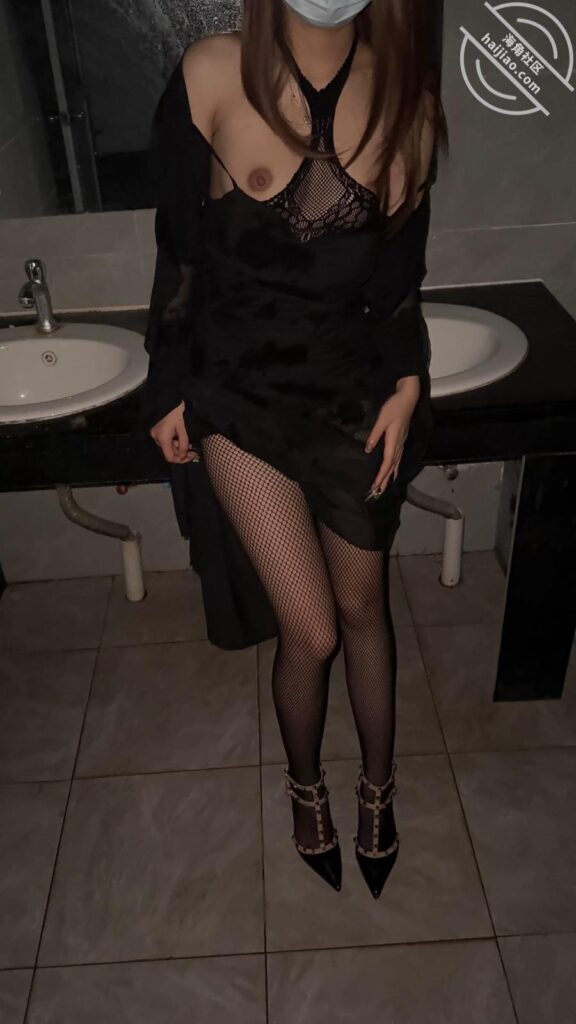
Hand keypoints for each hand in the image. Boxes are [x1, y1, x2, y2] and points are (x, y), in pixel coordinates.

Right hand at [150, 401, 200, 464]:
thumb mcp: (184, 429)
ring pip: (168, 447)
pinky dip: (173, 441)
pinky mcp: (156, 431)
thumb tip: (183, 456)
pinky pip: (165, 441)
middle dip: (181, 451)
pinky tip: (179, 436)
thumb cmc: (177, 412)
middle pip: (169, 452)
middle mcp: (156, 438)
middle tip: (192, 448)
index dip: (181, 459)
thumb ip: (184, 444)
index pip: (170, 457)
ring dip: (178, 446)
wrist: (168, 399)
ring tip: (187, 440)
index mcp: (163, 438)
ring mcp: (155, 434)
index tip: (191, 455)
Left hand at [364, 376, 419, 498]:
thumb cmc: (394, 407)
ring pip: (395, 464)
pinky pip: (398, 458)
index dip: (381, 475)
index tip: (375, 485)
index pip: (386, 462)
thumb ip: (375, 435)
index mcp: (393, 441)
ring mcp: (401, 443)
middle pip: (391, 466)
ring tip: (384, 487)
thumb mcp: (382, 420)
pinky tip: (393, 472)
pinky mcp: (401, 440)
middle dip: (384, 480)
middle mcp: (398, 445)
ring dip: (389, 476)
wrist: (408, 398)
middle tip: (377, 493)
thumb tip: (368, 449)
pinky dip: (394, 467)